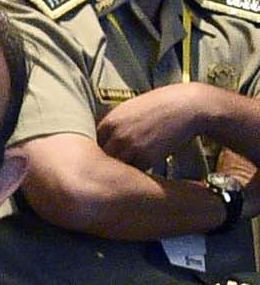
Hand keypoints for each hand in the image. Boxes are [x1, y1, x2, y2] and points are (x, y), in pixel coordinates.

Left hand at [94, 82, 226, 168]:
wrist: (189, 106)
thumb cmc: (162, 106)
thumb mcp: (130, 111)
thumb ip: (115, 127)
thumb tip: (104, 142)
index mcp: (108, 122)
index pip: (94, 146)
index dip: (100, 154)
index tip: (104, 160)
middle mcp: (114, 135)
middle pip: (101, 159)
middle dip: (106, 166)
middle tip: (110, 174)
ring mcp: (128, 147)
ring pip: (116, 168)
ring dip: (120, 173)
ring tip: (124, 178)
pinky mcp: (145, 157)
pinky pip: (134, 172)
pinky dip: (135, 175)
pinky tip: (139, 175)